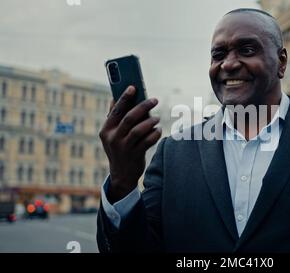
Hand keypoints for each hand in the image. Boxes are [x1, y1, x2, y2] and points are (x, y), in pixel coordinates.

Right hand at [99, 86, 161, 201]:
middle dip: (143, 106)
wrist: (121, 176)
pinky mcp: (135, 156)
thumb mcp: (112, 135)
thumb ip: (114, 118)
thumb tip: (115, 97)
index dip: (124, 97)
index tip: (134, 87)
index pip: (116, 110)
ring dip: (150, 121)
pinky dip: (154, 134)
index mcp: (106, 130)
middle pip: (129, 118)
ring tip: (156, 117)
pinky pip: (147, 141)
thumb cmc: (119, 149)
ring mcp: (124, 148)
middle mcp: (113, 138)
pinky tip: (158, 130)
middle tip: (154, 99)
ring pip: (139, 130)